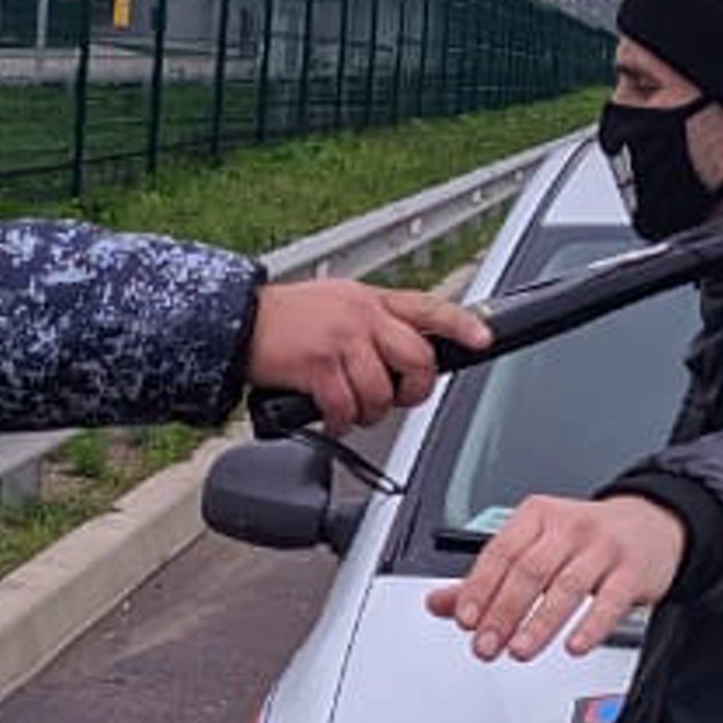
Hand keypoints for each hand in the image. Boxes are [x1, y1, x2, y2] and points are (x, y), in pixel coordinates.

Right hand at [246, 281, 493, 435]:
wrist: (239, 322)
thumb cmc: (286, 320)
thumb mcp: (337, 304)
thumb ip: (372, 324)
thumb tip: (400, 356)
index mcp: (371, 300)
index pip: (429, 307)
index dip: (462, 324)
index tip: (483, 339)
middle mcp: (361, 316)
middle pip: (416, 357)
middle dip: (412, 389)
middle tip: (397, 399)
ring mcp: (341, 339)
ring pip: (381, 391)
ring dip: (369, 413)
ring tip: (350, 410)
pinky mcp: (318, 365)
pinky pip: (345, 407)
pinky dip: (340, 422)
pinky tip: (330, 419)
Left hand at [424, 493, 688, 661]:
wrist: (653, 524)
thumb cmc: (584, 539)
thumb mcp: (533, 546)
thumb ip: (486, 578)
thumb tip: (438, 603)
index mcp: (536, 517)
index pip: (500, 553)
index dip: (479, 588)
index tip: (465, 620)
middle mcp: (570, 528)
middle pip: (530, 571)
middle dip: (504, 612)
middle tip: (486, 647)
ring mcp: (603, 548)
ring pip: (567, 586)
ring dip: (540, 623)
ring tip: (520, 650)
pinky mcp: (633, 572)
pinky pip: (610, 600)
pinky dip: (591, 625)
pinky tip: (574, 646)